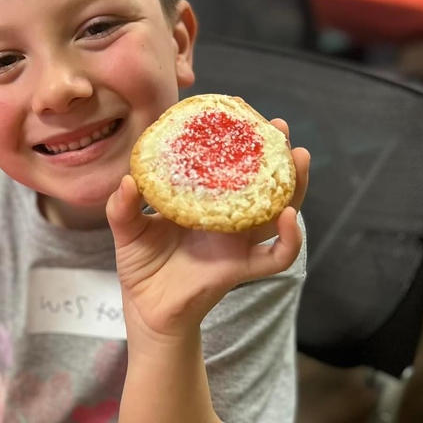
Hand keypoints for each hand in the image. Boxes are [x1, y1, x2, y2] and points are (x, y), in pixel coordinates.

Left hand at [107, 119, 308, 337]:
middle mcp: (228, 218)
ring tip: (299, 157)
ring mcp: (239, 242)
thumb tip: (128, 180)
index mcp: (204, 203)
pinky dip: (289, 240)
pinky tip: (288, 218)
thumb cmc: (142, 266)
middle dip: (278, 154)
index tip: (239, 111)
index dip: (237, 141)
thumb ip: (123, 206)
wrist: (147, 310)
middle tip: (279, 128)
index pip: (229, 166)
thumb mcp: (127, 229)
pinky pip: (276, 256)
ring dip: (295, 185)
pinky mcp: (242, 268)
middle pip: (265, 182)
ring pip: (281, 211)